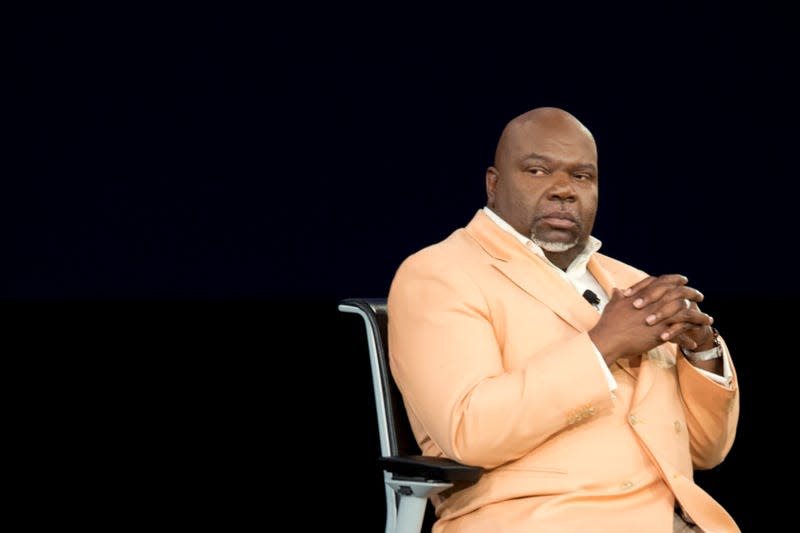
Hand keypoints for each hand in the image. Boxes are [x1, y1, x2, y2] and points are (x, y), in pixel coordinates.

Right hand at [588, 274, 712, 365]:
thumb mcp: (612, 305)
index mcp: (643, 294)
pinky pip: (680, 334)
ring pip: (686, 313)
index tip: (683, 280)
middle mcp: (654, 303)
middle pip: (679, 293)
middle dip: (692, 294)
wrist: (607, 338)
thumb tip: (616, 290)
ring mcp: (659, 317)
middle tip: (700, 296)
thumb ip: (618, 296)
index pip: (663, 281)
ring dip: (699, 317)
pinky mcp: (660, 332)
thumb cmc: (608, 323)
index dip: (675, 279)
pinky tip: (693, 343)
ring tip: (708, 320)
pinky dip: (688, 339)